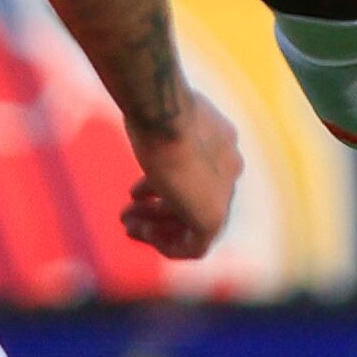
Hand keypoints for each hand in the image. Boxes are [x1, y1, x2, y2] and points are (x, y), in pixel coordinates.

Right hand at [120, 95, 241, 259]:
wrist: (166, 117)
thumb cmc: (158, 111)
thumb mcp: (161, 118)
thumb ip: (163, 128)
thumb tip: (148, 120)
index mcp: (223, 141)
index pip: (196, 172)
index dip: (163, 185)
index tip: (136, 194)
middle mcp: (229, 167)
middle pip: (192, 196)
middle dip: (157, 208)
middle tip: (128, 212)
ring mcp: (225, 193)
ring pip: (191, 220)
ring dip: (156, 225)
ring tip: (126, 223)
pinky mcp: (214, 217)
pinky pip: (195, 245)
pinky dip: (167, 244)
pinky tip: (142, 234)